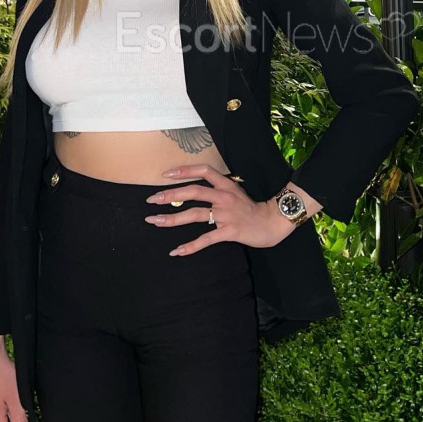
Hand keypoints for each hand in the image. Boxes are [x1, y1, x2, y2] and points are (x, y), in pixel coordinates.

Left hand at [144, 163, 293, 253]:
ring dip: (172, 219)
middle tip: (152, 200)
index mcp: (226, 185)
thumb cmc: (251, 209)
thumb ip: (217, 190)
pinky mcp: (229, 231)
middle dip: (170, 195)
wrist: (271, 223)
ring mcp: (226, 214)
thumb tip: (192, 192)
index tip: (166, 174)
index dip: (185, 170)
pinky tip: (177, 251)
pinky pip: (206, 239)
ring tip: (155, 221)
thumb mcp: (235, 192)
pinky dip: (190, 246)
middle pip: (193, 192)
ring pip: (195, 214)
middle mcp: (224, 197)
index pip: (204, 171)